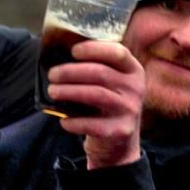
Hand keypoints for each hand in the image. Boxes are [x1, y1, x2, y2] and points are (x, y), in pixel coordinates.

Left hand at [48, 40, 144, 169]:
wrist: (119, 140)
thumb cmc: (107, 103)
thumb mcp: (111, 82)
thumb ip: (96, 67)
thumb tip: (60, 53)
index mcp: (134, 71)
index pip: (118, 53)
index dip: (94, 49)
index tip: (73, 51)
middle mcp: (136, 88)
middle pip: (101, 73)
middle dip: (71, 72)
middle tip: (52, 75)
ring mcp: (130, 109)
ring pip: (96, 94)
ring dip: (69, 92)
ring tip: (52, 91)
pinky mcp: (121, 130)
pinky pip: (92, 123)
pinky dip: (73, 121)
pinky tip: (63, 120)